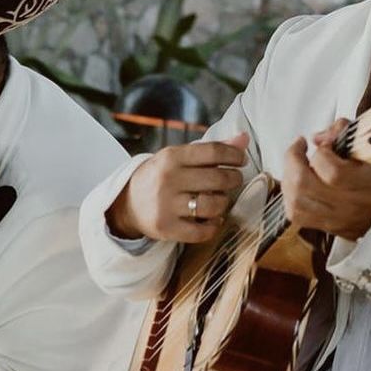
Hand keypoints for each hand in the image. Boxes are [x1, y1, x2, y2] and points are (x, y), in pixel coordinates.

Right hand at [106, 133, 249, 243]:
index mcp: (171, 157)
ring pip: (213, 205)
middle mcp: (168, 180)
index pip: (213, 151)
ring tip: (220, 200)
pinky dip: (213, 226)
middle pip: (217, 179)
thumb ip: (210, 149)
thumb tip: (243, 139)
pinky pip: (202, 232)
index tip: (240, 160)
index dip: (234, 155)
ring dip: (224, 203)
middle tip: (233, 181)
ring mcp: (166, 206)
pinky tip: (212, 220)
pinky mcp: (167, 228)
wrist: (127, 204)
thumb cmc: (159, 178)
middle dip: (233, 179)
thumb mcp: (178, 157)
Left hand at [281, 120, 370, 239]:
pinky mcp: (326, 227)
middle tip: (298, 148)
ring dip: (288, 178)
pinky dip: (289, 197)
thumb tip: (316, 138)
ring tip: (295, 165)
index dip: (322, 154)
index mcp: (367, 183)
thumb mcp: (370, 146)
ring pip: (295, 202)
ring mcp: (336, 219)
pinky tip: (295, 184)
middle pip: (303, 185)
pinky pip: (296, 215)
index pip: (333, 172)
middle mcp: (349, 205)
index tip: (324, 144)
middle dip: (293, 160)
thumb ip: (343, 132)